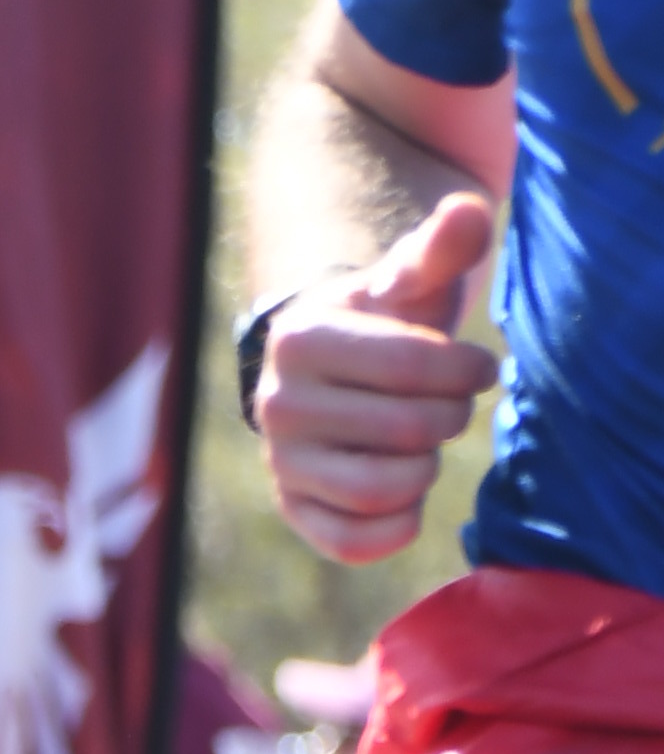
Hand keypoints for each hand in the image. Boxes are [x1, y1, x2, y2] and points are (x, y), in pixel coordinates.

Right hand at [252, 193, 498, 561]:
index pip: (413, 368)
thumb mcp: (412, 277)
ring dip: (426, 469)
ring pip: (382, 490)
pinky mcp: (293, 509)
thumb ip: (443, 245)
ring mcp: (280, 462)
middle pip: (407, 430)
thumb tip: (467, 212)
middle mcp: (275, 404)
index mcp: (300, 338)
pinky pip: (353, 541)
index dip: (467, 369)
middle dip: (451, 417)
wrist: (335, 366)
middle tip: (455, 404)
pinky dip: (397, 524)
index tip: (478, 366)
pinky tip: (411, 496)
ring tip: (426, 444)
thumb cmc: (389, 317)